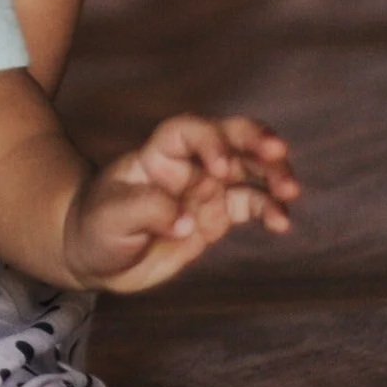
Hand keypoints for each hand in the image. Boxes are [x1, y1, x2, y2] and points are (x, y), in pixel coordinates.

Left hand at [65, 114, 298, 294]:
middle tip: (279, 152)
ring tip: (290, 192)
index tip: (222, 169)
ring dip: (272, 174)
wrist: (96, 254)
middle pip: (228, 138)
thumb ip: (147, 210)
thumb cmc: (96, 225)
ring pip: (248, 170)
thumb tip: (187, 220)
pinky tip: (281, 222)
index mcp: (160, 154)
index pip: (189, 132)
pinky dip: (270, 210)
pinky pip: (251, 205)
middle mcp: (189, 165)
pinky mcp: (217, 216)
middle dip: (255, 139)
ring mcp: (206, 188)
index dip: (210, 141)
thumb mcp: (111, 215)